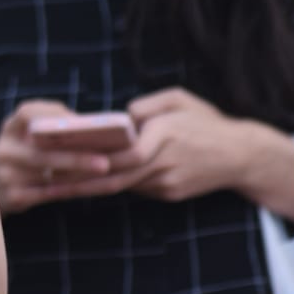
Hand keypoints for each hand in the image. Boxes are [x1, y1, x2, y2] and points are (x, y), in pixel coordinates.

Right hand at [0, 100, 116, 213]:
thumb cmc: (26, 156)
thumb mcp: (30, 138)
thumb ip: (55, 130)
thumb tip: (95, 128)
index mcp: (11, 128)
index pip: (27, 113)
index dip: (53, 115)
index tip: (78, 122)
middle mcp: (4, 149)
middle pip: (41, 152)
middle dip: (75, 156)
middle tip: (105, 162)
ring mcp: (5, 174)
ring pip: (47, 175)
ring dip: (78, 174)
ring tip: (104, 172)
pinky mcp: (12, 196)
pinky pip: (48, 194)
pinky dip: (73, 190)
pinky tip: (94, 187)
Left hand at [43, 88, 256, 203]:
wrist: (244, 155)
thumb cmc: (208, 121)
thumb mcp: (178, 99)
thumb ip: (146, 105)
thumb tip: (119, 117)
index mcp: (166, 135)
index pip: (125, 152)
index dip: (96, 155)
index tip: (67, 154)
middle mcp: (165, 162)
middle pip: (117, 174)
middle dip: (82, 178)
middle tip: (50, 178)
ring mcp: (169, 182)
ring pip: (124, 185)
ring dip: (92, 186)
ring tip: (59, 185)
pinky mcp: (171, 194)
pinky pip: (137, 188)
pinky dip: (115, 185)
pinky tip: (90, 184)